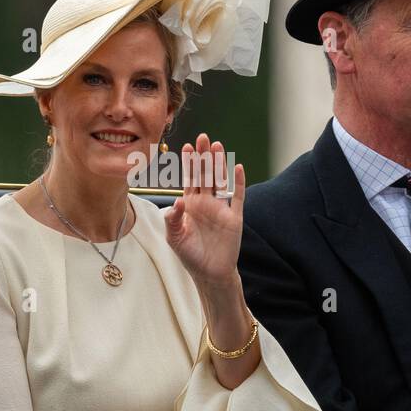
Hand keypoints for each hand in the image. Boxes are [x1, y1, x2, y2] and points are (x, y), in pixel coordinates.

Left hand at [163, 133, 245, 289]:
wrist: (210, 273)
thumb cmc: (190, 255)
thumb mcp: (175, 238)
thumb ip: (172, 219)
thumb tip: (177, 200)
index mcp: (190, 204)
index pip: (189, 179)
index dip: (189, 163)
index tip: (187, 147)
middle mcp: (206, 202)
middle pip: (205, 174)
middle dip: (203, 156)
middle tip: (203, 137)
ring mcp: (221, 207)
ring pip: (220, 180)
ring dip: (219, 164)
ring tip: (217, 146)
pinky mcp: (234, 216)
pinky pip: (237, 196)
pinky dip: (237, 182)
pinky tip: (238, 167)